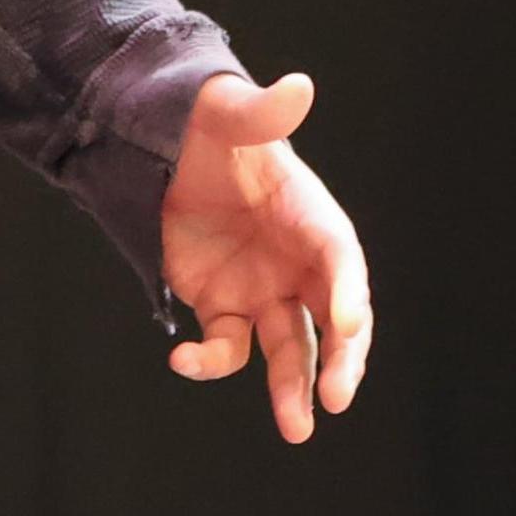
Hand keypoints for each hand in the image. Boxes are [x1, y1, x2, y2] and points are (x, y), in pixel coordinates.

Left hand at [159, 68, 373, 443]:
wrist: (168, 148)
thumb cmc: (214, 125)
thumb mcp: (231, 112)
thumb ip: (262, 109)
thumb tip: (296, 86)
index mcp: (311, 216)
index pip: (340, 258)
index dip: (346, 290)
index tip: (347, 323)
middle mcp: (296, 262)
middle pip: (331, 320)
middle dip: (341, 360)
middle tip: (340, 397)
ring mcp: (262, 289)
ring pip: (289, 350)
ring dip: (293, 389)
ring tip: (298, 428)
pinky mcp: (222, 307)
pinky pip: (225, 348)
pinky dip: (209, 362)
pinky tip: (182, 359)